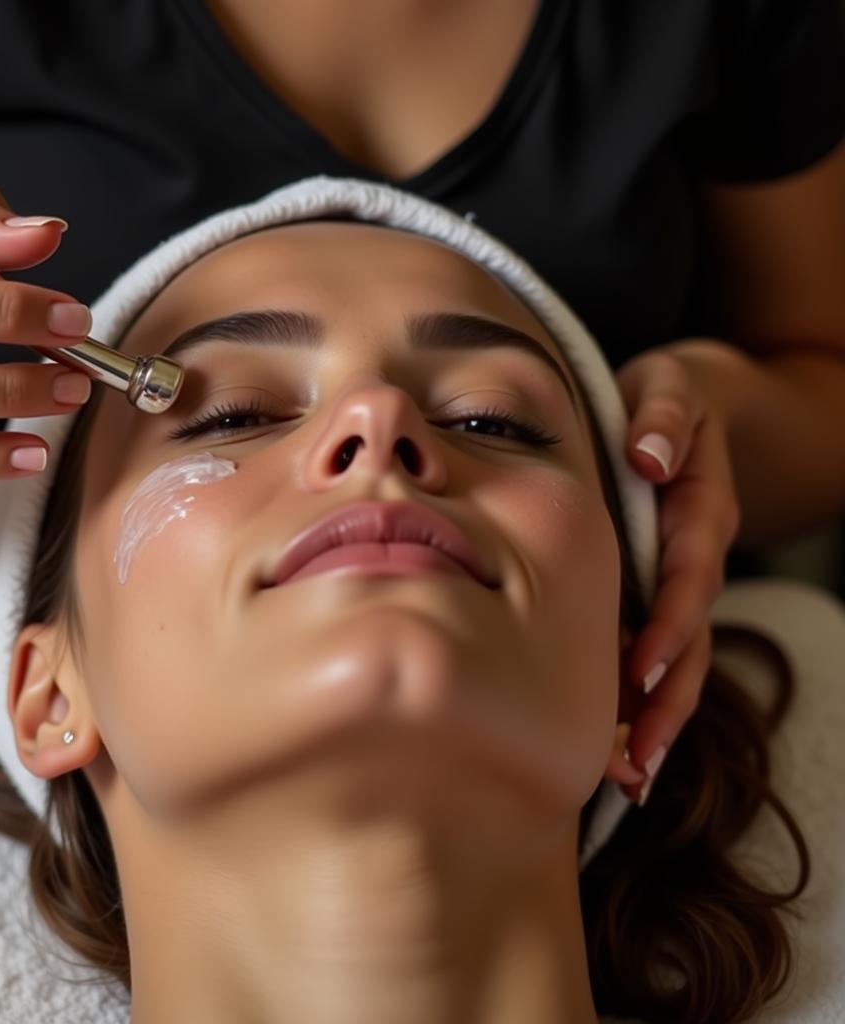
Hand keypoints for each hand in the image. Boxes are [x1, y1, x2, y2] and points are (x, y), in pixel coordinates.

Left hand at [613, 344, 740, 804]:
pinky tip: (617, 742)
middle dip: (666, 698)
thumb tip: (648, 458)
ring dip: (657, 715)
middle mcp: (694, 554)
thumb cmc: (663, 398)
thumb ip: (662, 419)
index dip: (668, 623)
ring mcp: (678, 577)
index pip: (687, 575)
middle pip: (690, 634)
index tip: (640, 669)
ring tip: (629, 774)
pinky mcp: (657, 587)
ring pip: (678, 654)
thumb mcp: (667, 391)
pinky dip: (641, 694)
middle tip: (637, 759)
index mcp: (696, 510)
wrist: (681, 407)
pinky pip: (656, 645)